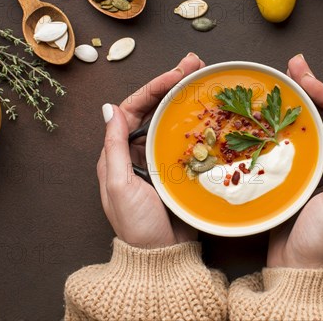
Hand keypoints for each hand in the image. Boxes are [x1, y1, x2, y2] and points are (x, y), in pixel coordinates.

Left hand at [97, 53, 203, 247]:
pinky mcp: (181, 171)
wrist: (161, 258)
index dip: (153, 87)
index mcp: (119, 152)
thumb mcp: (117, 185)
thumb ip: (114, 146)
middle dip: (173, 84)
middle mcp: (139, 151)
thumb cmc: (135, 225)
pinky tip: (212, 112)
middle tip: (194, 64)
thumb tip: (110, 108)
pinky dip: (199, 124)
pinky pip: (189, 141)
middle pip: (155, 109)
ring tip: (204, 78)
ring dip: (187, 99)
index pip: (134, 108)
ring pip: (173, 121)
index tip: (175, 74)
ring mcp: (161, 160)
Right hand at [267, 54, 322, 268]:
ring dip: (298, 107)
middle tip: (293, 69)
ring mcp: (322, 173)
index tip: (308, 81)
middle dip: (314, 93)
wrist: (297, 269)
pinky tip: (272, 118)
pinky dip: (285, 129)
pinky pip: (296, 147)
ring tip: (282, 85)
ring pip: (313, 130)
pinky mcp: (301, 179)